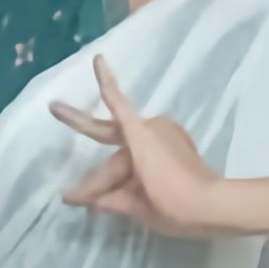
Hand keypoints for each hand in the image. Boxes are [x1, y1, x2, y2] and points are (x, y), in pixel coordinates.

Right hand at [54, 58, 233, 237]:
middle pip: (108, 134)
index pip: (118, 105)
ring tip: (86, 198)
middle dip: (80, 125)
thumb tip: (84, 200)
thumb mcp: (138, 205)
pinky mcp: (174, 146)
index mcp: (142, 139)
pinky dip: (128, 165)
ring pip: (125, 152)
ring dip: (108, 174)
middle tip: (54, 108)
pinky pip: (141, 151)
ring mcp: (164, 136)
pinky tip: (115, 180)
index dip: (107, 83)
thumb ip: (109, 199)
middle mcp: (151, 130)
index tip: (98, 59)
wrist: (214, 208)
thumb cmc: (176, 204)